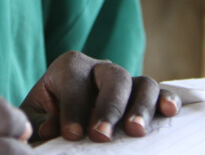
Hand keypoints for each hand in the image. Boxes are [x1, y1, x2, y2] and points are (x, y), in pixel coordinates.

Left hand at [20, 51, 180, 142]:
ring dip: (141, 107)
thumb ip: (38, 123)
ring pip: (143, 83)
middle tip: (101, 135)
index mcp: (69, 68)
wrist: (60, 123)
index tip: (71, 135)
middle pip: (114, 77)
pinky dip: (167, 99)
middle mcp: (100, 69)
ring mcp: (125, 82)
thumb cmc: (45, 121)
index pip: (75, 82)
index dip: (73, 108)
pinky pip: (161, 93)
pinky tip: (170, 112)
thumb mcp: (34, 120)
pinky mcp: (142, 98)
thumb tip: (49, 131)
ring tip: (136, 132)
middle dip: (109, 107)